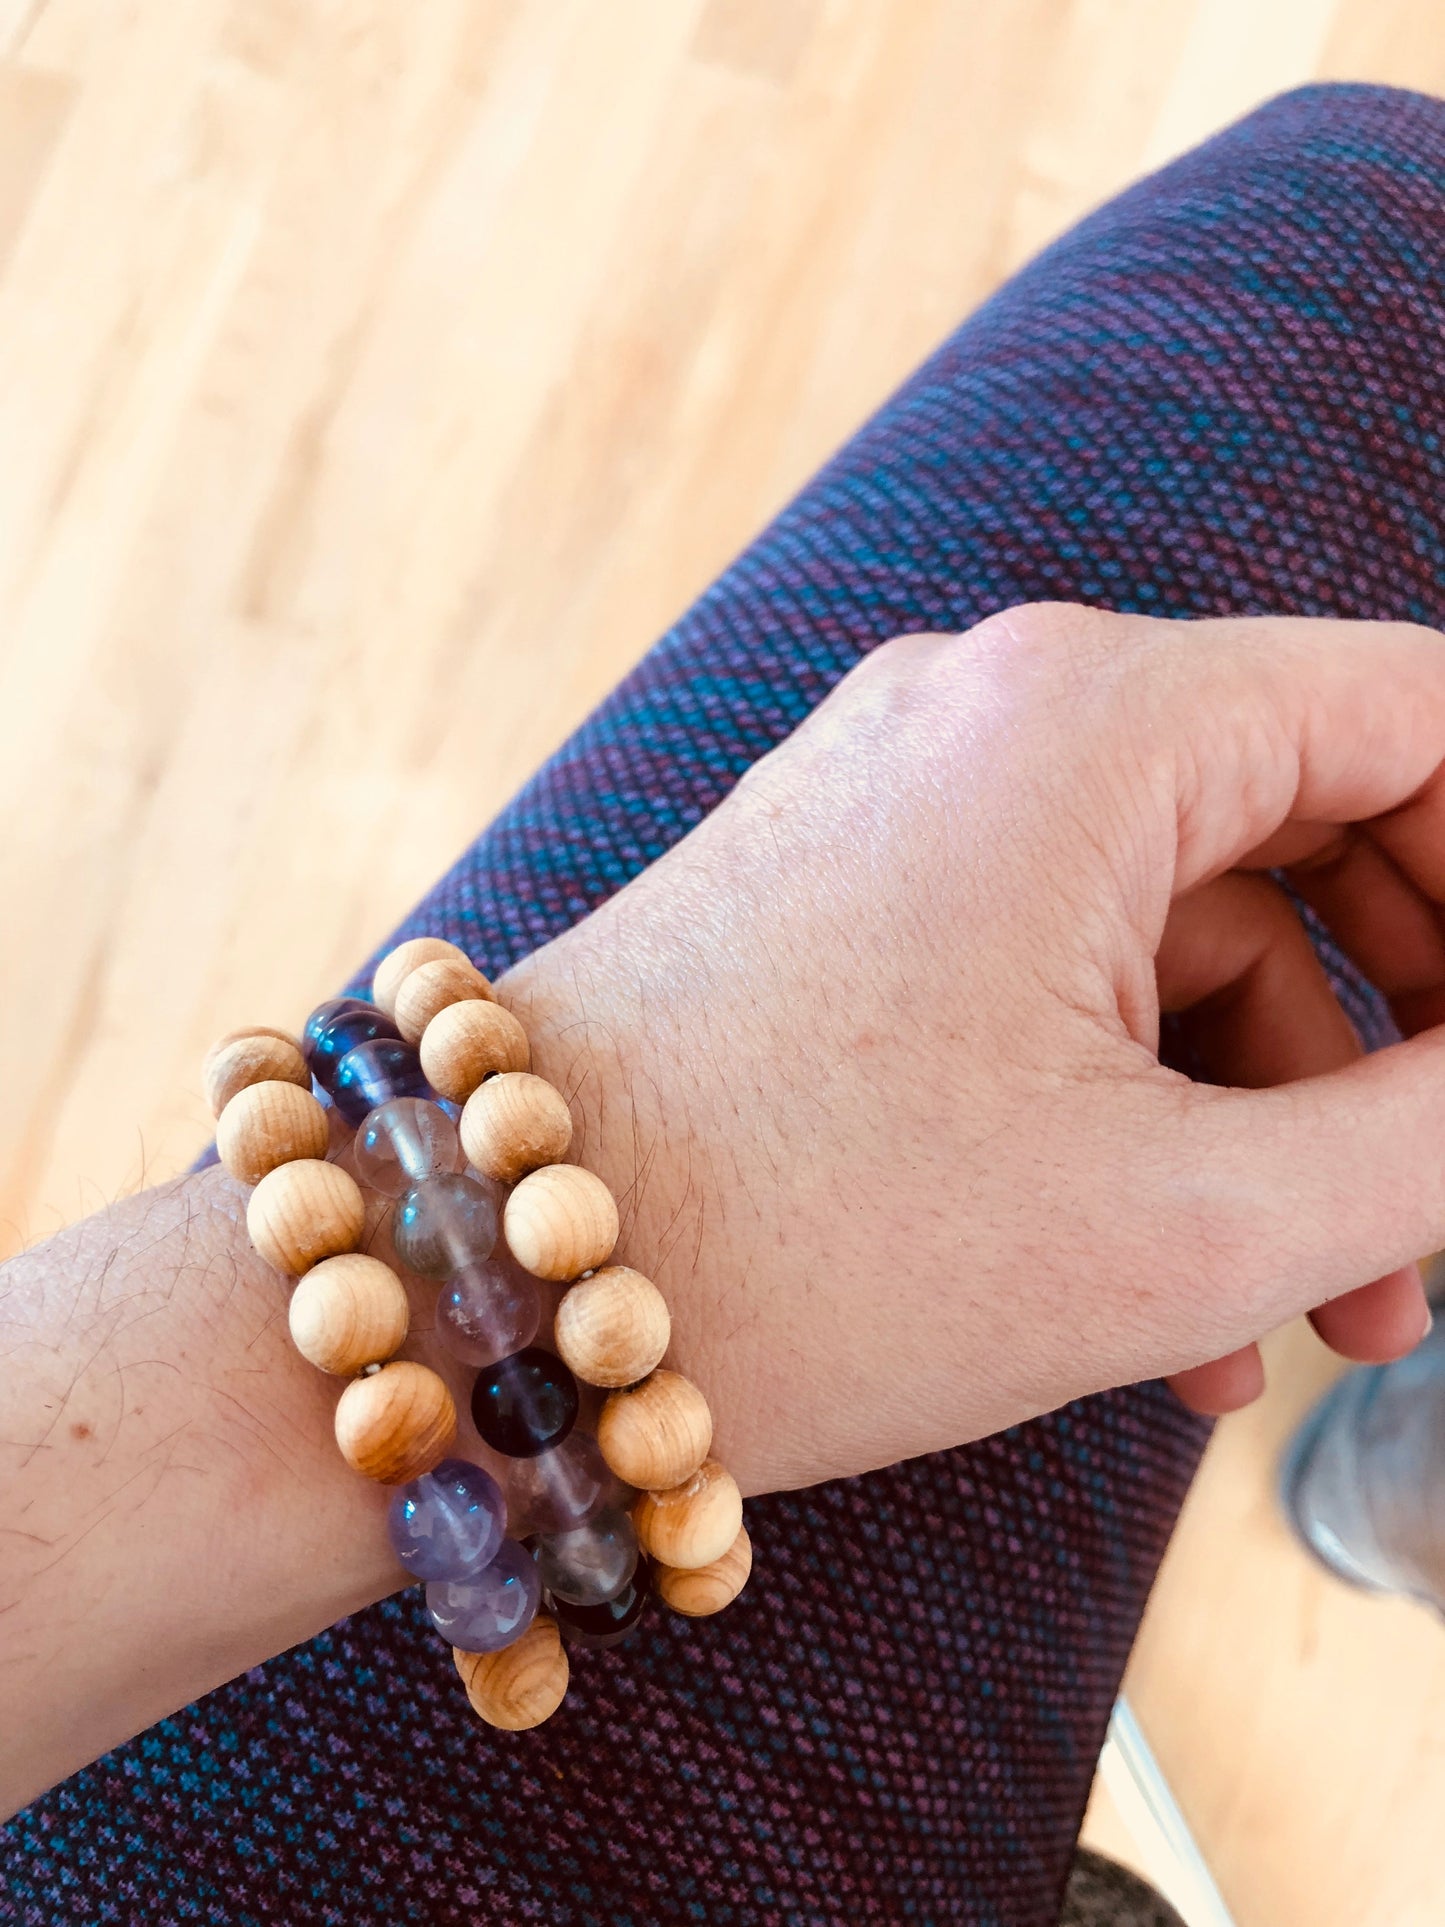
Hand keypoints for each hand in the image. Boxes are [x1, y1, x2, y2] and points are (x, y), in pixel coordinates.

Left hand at [508, 604, 1444, 1490]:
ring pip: (1184, 935)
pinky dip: (1139, 1115)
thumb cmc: (809, 1241)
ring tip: (1309, 1326)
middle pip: (1317, 827)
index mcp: (1094, 718)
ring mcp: (906, 801)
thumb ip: (1431, 1136)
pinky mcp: (847, 898)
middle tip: (1435, 1228)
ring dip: (1275, 1123)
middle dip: (1410, 1044)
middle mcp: (992, 714)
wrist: (484, 1285)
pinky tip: (1169, 1307)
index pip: (1419, 720)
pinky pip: (1058, 977)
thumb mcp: (1186, 1215)